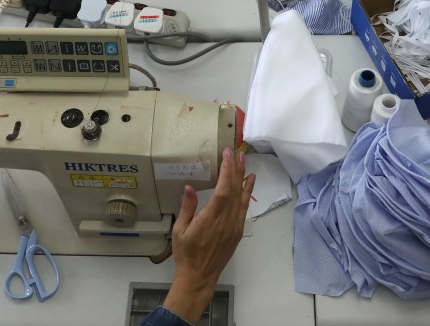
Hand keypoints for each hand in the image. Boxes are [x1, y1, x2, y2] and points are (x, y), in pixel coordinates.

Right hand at [162, 148, 255, 322]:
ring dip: (244, 178)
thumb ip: (187, 208)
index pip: (223, 190)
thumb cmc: (185, 254)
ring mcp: (234, 226)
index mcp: (210, 220)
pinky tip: (248, 182)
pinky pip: (244, 208)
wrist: (199, 277)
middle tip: (238, 152)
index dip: (227, 171)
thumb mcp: (180, 231)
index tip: (227, 154)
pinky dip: (247, 193)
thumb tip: (189, 187)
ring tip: (245, 162)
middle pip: (235, 190)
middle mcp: (226, 221)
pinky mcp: (237, 231)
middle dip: (237, 169)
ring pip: (242, 198)